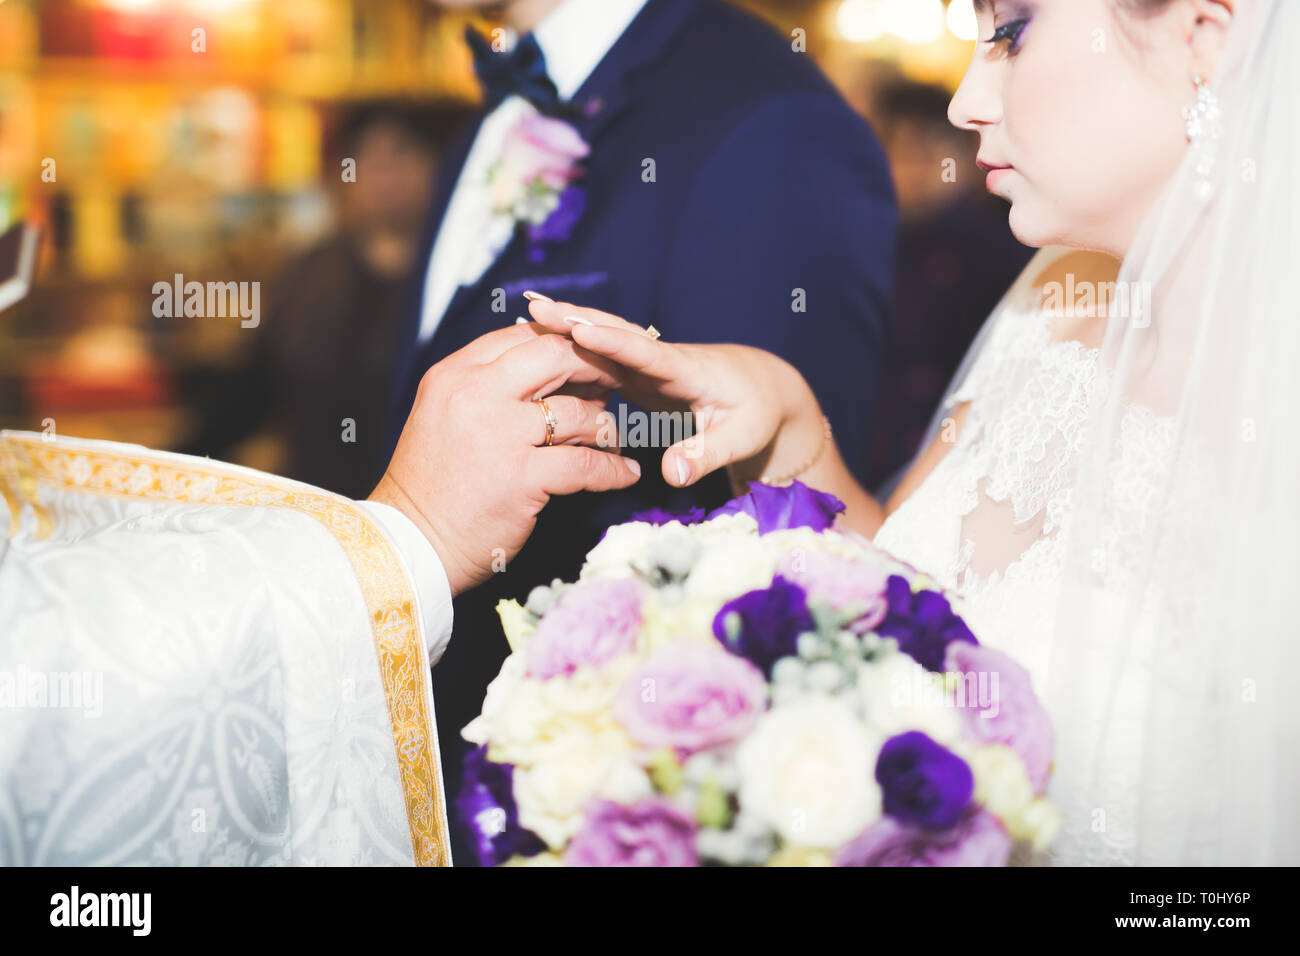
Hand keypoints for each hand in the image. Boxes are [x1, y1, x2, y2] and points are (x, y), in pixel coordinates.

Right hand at [369, 324, 640, 595]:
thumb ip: (487, 386)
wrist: (410, 543)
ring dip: (604, 425)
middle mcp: (475, 394)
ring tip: (613, 438)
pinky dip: (612, 470)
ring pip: (577, 411)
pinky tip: (624, 475)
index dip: (561, 341)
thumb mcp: (446, 414)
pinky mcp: (521, 478)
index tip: (585, 357)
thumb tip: (554, 366)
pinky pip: (586, 464)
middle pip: (554, 355)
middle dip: (594, 365)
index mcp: (455, 375)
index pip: (520, 335)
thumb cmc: (433, 483)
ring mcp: (500, 435)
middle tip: (616, 380)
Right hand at [525, 298, 826, 490]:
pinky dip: (574, 340)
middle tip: (535, 307)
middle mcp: (664, 357)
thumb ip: (705, 456)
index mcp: (688, 371)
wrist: (762, 388)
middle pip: (617, 333)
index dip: (613, 342)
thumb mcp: (740, 440)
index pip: (646, 353)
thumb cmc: (755, 414)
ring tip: (529, 310)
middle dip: (578, 319)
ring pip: (606, 337)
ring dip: (570, 323)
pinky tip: (543, 334)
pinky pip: (603, 352)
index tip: (580, 329)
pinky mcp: (639, 370)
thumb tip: (671, 474)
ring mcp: (649, 360)